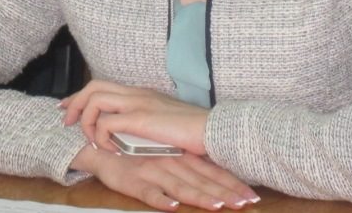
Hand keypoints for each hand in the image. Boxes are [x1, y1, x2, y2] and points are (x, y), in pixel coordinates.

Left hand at [61, 80, 209, 154]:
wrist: (210, 130)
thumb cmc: (191, 130)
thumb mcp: (163, 121)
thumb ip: (145, 121)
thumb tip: (130, 132)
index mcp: (141, 93)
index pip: (103, 85)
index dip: (81, 95)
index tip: (68, 107)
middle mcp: (136, 93)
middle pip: (93, 86)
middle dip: (74, 102)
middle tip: (66, 120)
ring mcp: (138, 103)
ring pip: (95, 98)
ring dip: (86, 119)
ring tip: (89, 138)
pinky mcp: (140, 118)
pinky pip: (106, 123)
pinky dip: (101, 136)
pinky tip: (110, 148)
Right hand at [72, 143, 259, 211]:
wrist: (100, 145)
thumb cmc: (135, 151)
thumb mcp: (164, 154)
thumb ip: (185, 163)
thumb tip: (211, 176)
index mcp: (180, 155)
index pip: (210, 171)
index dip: (230, 183)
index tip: (251, 194)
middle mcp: (171, 163)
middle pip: (202, 181)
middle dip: (225, 193)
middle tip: (246, 203)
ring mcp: (153, 172)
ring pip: (181, 187)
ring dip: (201, 197)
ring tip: (220, 206)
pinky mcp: (135, 182)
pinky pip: (149, 193)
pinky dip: (161, 200)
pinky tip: (172, 207)